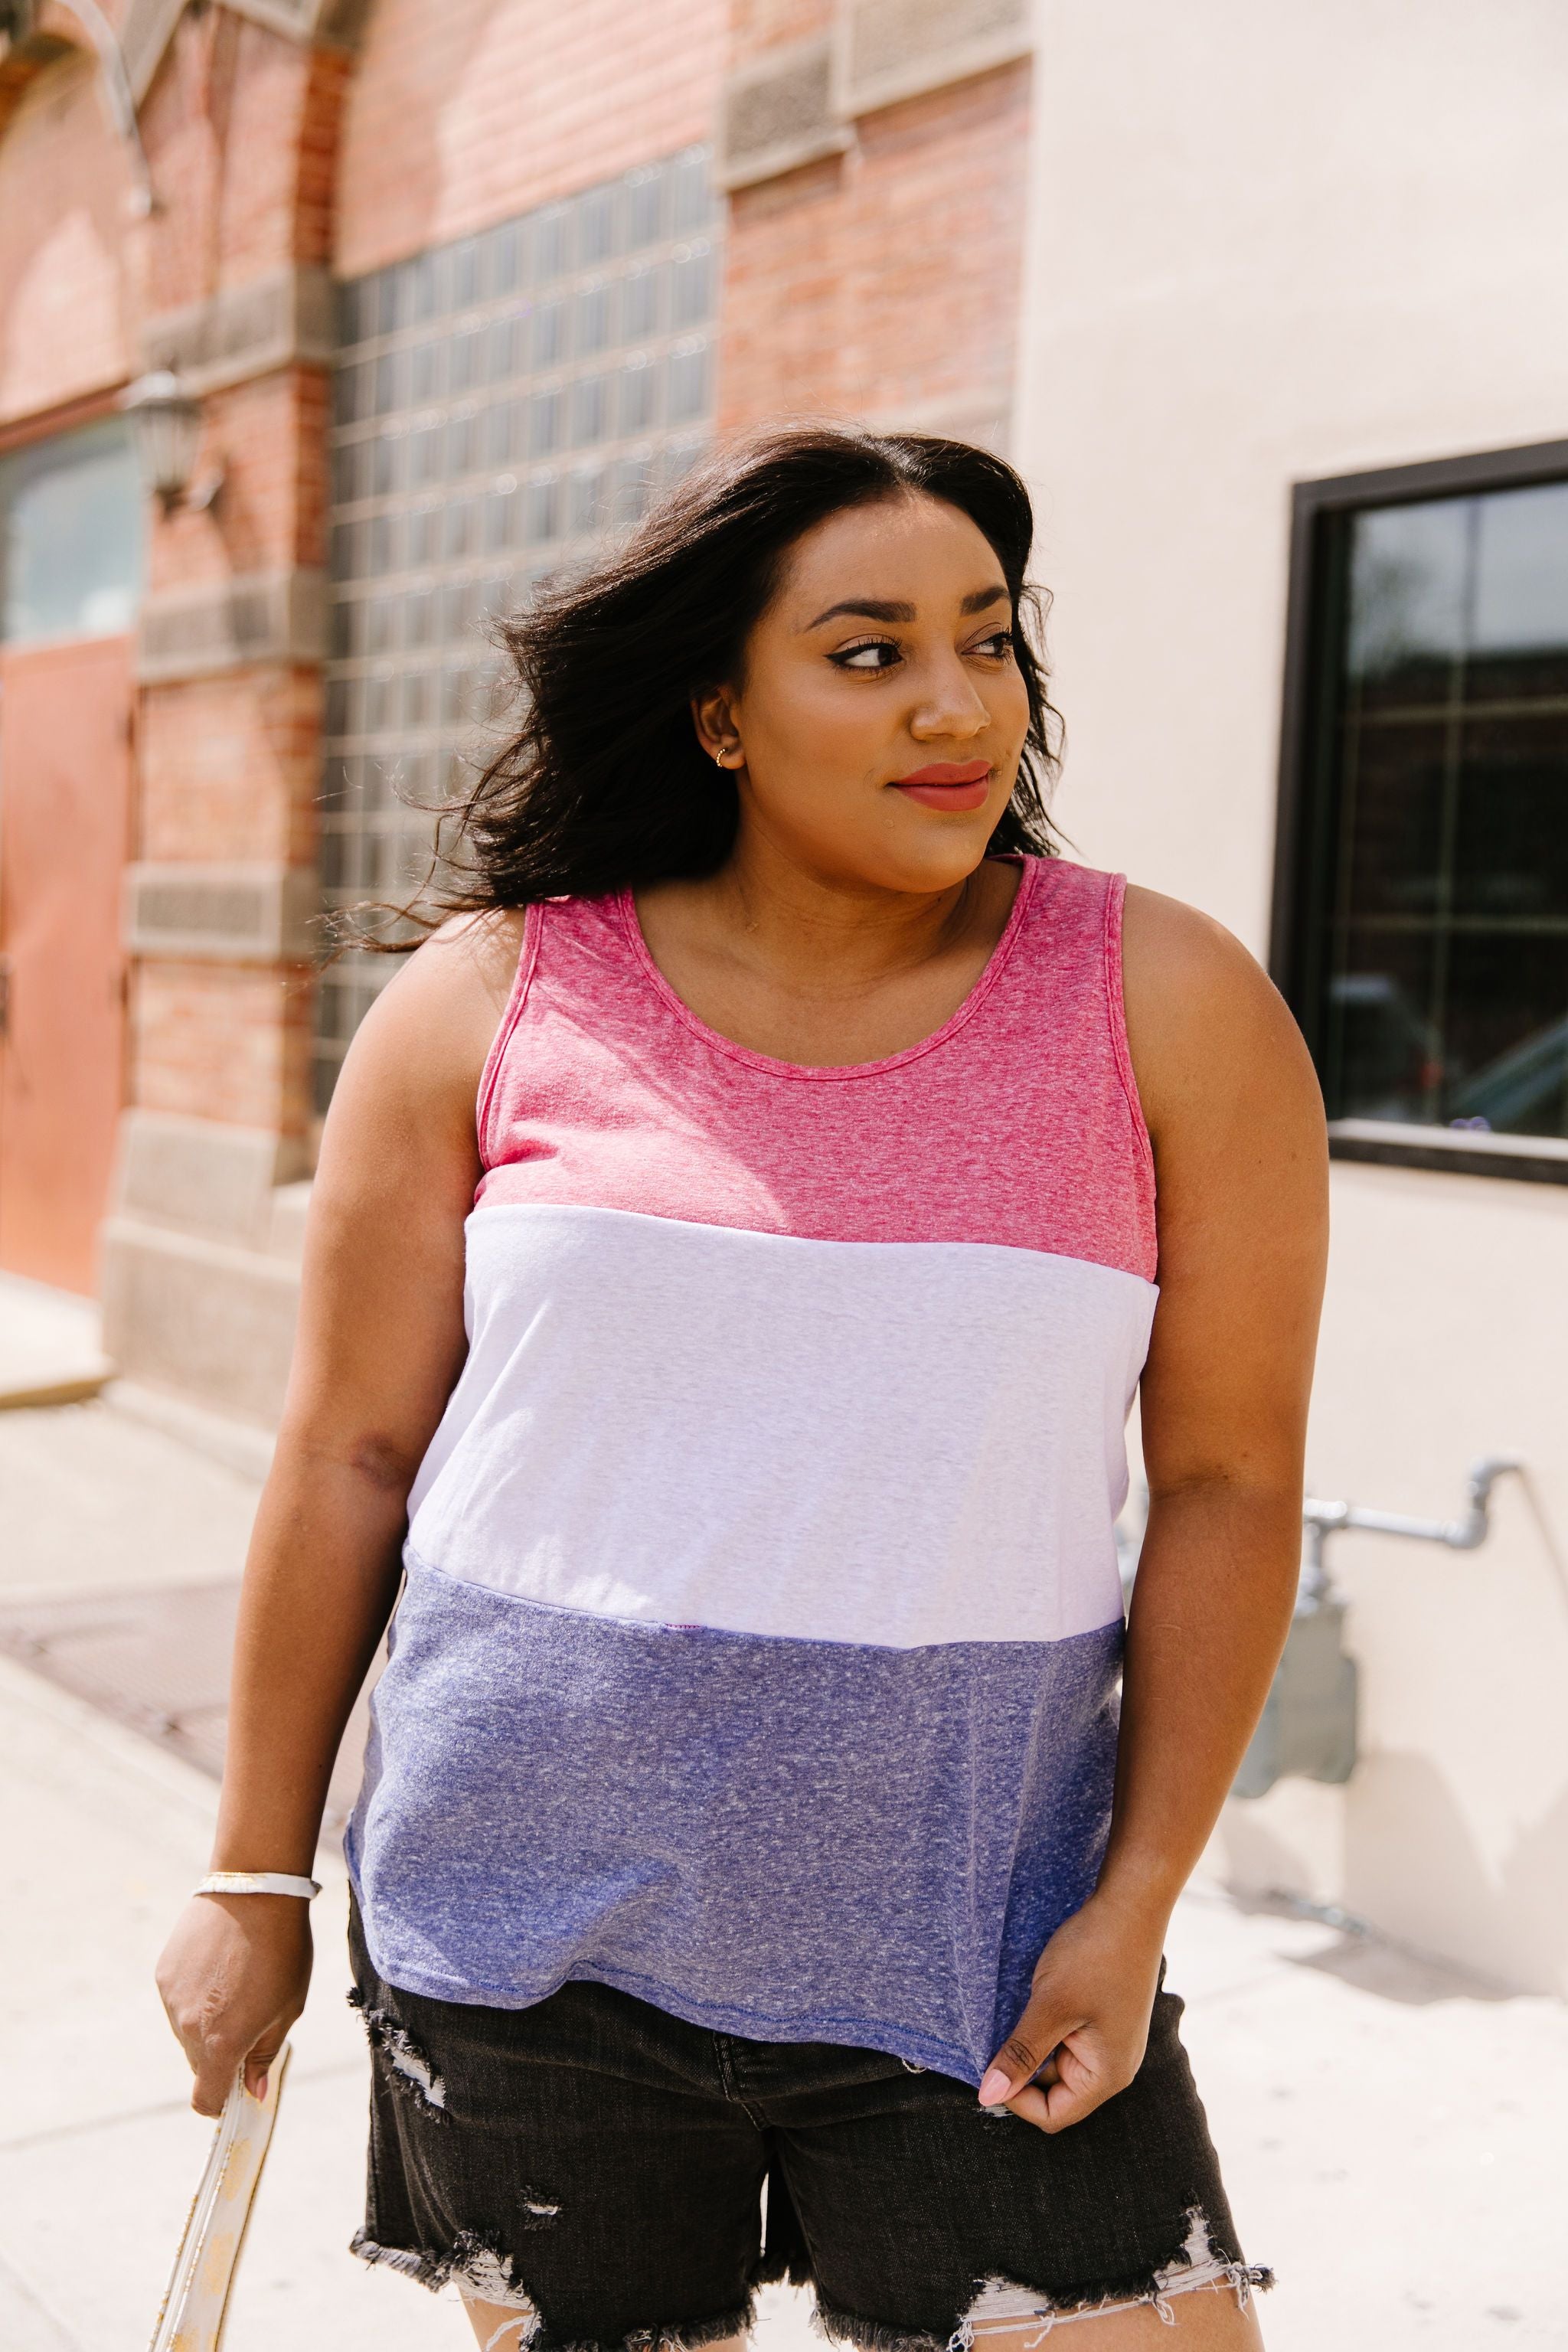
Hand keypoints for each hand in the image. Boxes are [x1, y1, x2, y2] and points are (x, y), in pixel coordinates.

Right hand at [156, 1894, 312, 2116]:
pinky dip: (194, 1996)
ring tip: (235, 1984)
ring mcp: (171, 2000)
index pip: (205, 2099)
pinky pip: (177, 2001)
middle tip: (248, 2022)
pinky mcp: (163, 1974)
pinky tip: (218, 1966)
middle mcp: (188, 2028)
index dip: (220, 2102)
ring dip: (206, 2023)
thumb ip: (265, 2053)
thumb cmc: (283, 1951)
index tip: (236, 2089)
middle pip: (199, 2063)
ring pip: (187, 2032)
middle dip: (220, 2056)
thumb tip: (253, 2090)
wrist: (255, 1891)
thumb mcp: (288, 2007)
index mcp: (221, 2044)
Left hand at [976, 1889, 1165, 2132]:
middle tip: (1001, 2032)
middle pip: (1055, 2090)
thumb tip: (988, 2097)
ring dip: (1033, 2043)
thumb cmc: (1095, 1955)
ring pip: (1057, 2060)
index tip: (991, 2066)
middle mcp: (1113, 2065)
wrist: (1131, 1904)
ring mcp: (1110, 2040)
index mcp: (1107, 2075)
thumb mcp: (1051, 2005)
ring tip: (1021, 2009)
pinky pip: (1066, 2037)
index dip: (1017, 2098)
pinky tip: (1035, 1999)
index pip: (1054, 2115)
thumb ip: (1021, 2054)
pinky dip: (1045, 2025)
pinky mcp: (1103, 2017)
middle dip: (1024, 2067)